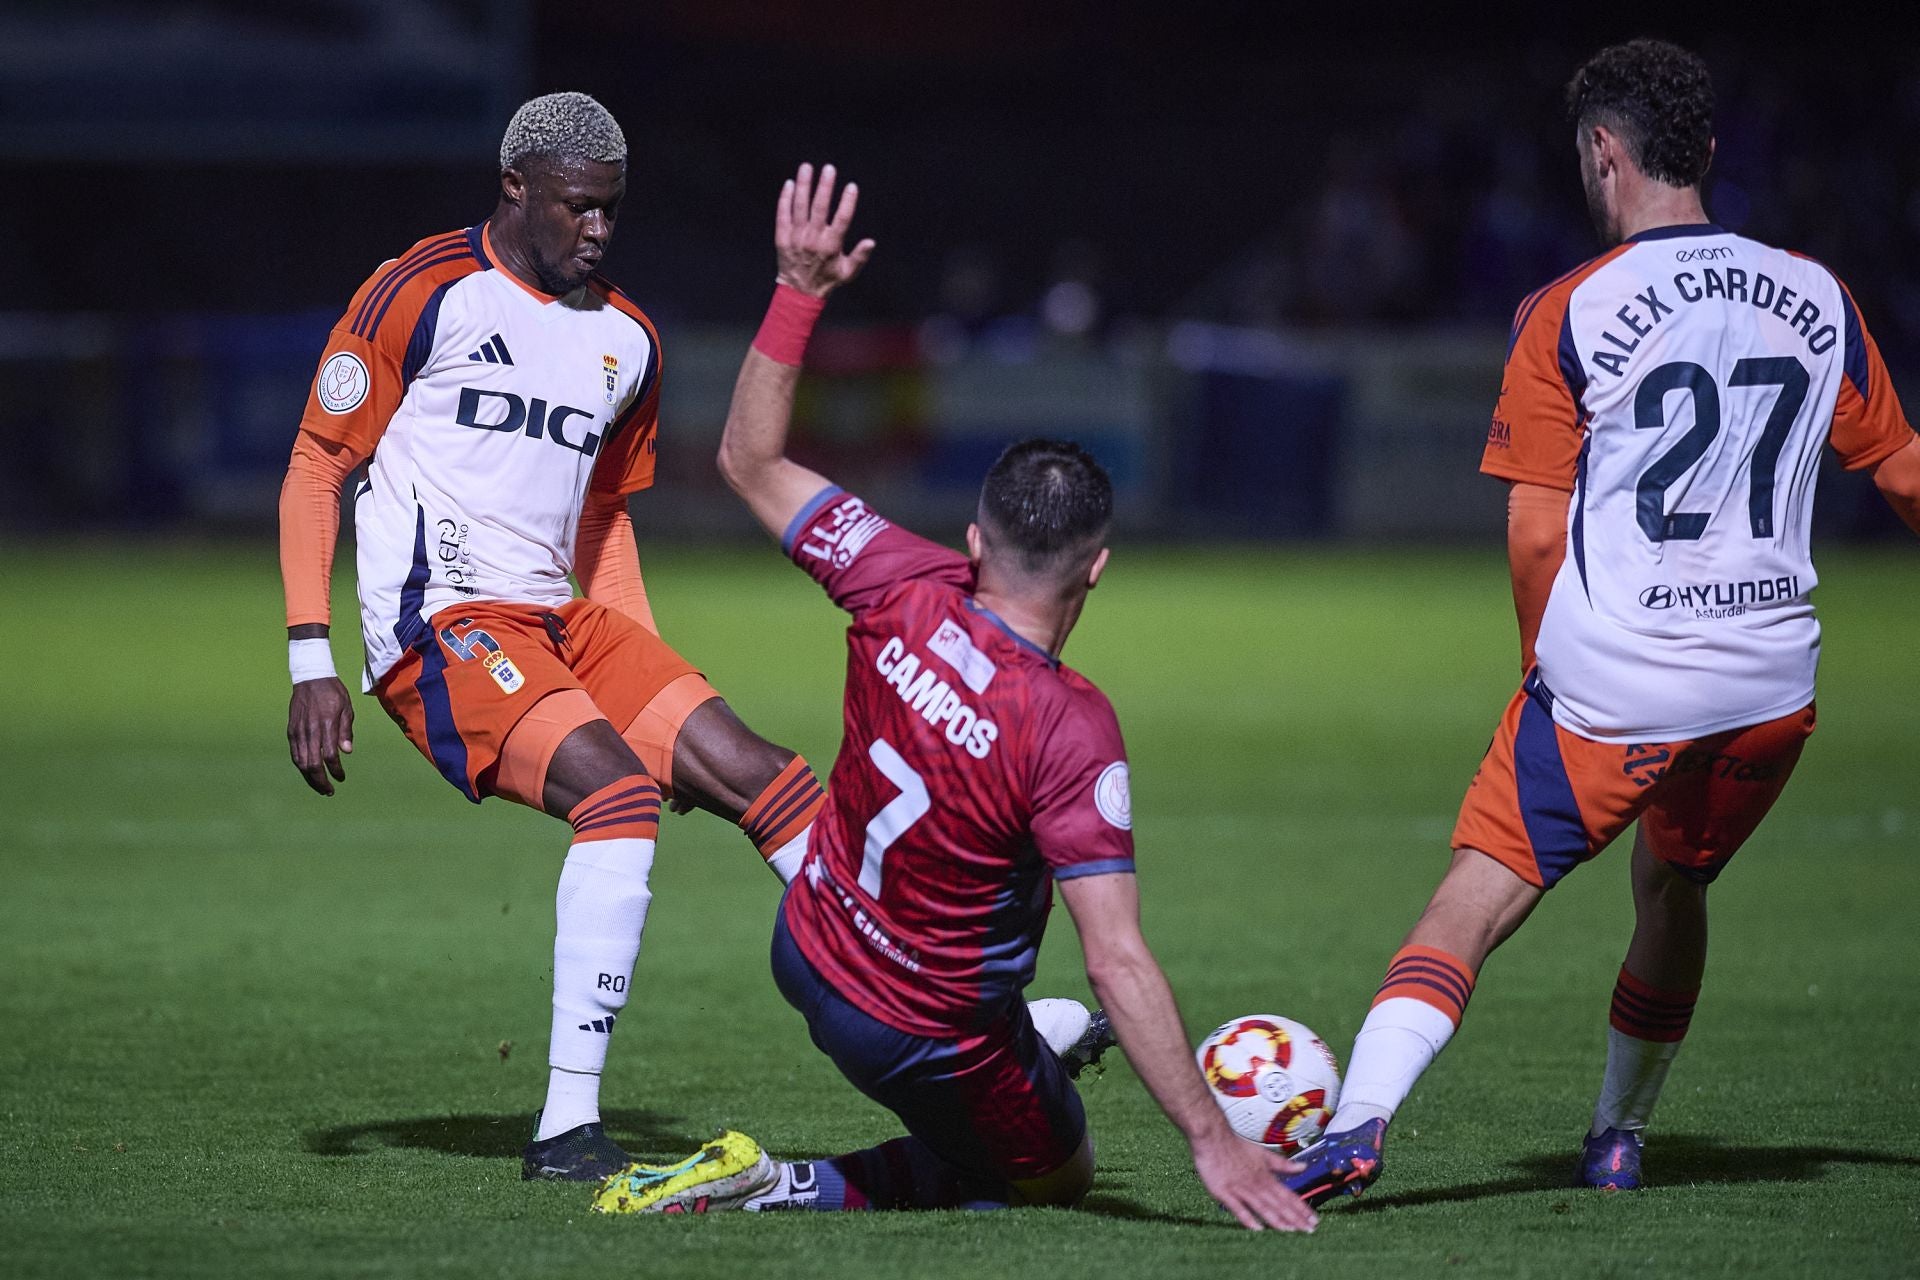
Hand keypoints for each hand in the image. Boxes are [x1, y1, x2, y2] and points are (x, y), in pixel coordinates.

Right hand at [288, 676, 354, 795]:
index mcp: (325, 725)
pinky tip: (308, 772)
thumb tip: (346, 752)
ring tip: (319, 786)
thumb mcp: (346, 708)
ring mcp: (298, 731)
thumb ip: (345, 730)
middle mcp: (309, 730)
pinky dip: (301, 766)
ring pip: (301, 762)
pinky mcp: (291, 731)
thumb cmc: (333, 693)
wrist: (311, 678)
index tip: (341, 777)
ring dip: (310, 777)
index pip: (329, 756)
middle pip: (312, 764)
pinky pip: (294, 754)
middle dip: (321, 781)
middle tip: (329, 791)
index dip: (335, 770)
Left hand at [775, 163, 874, 297]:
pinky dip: (785, 199)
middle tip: (829, 168)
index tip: (852, 186)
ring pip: (799, 207)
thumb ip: (860, 256)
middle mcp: (813, 239)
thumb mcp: (848, 273)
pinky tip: (789, 184)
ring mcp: (796, 238)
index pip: (842, 220)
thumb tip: (871, 242)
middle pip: (819, 208)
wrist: (799, 292)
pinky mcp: (782, 238)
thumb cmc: (827, 280)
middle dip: (824, 186)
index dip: (848, 202)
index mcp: (831, 246)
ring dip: (803, 186)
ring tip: (806, 168)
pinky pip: (783, 214)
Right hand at [1190, 1129, 1317, 1232]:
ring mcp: (1240, 1188)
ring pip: (1261, 1206)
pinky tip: (1257, 1228)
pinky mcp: (1224, 1192)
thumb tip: (1303, 1167)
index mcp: (1266, 1176)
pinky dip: (1247, 1218)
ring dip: (1276, 1219)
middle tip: (1309, 1230)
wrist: (1213, 1137)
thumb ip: (1283, 1165)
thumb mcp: (1263, 1154)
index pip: (1288, 1195)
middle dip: (1295, 1217)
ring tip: (1290, 1230)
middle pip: (1278, 1203)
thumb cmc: (1237, 1146)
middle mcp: (1256, 1184)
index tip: (1314, 1220)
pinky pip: (1237, 1207)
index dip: (1301, 1208)